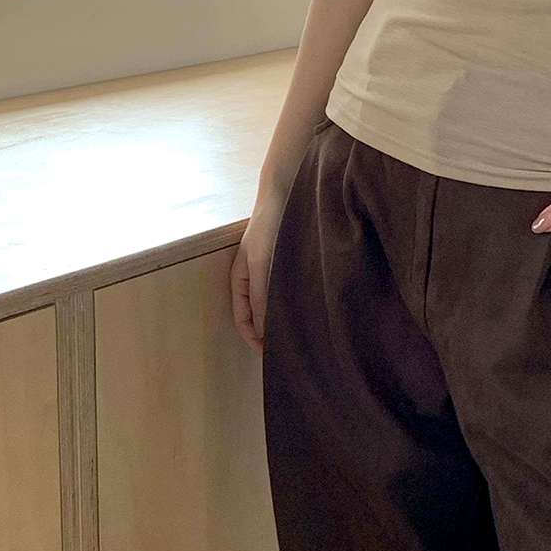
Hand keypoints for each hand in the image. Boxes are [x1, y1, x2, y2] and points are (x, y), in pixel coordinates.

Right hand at [230, 192, 285, 353]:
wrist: (286, 194)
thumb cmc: (268, 227)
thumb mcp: (262, 263)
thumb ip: (262, 296)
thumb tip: (264, 331)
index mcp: (241, 281)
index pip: (243, 320)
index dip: (254, 340)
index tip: (269, 356)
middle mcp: (255, 279)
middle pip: (259, 316)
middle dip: (269, 335)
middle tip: (289, 352)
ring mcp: (272, 272)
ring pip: (274, 305)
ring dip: (283, 321)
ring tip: (301, 336)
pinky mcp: (289, 264)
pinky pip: (288, 292)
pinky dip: (295, 305)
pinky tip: (309, 310)